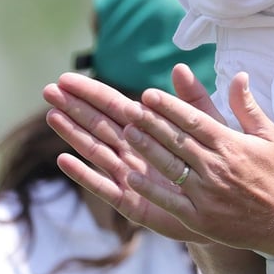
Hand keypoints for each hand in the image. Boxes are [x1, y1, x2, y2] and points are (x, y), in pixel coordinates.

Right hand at [42, 66, 216, 241]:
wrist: (226, 206)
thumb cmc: (214, 163)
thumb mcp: (207, 128)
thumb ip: (192, 101)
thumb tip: (181, 67)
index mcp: (150, 130)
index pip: (115, 106)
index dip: (91, 92)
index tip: (66, 78)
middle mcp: (134, 151)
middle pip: (99, 125)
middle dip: (74, 107)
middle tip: (48, 90)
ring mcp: (130, 176)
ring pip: (96, 151)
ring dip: (73, 134)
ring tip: (52, 115)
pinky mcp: (132, 202)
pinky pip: (105, 187)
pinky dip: (85, 174)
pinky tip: (64, 160)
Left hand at [120, 70, 273, 257]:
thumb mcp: (269, 136)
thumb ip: (247, 107)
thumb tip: (239, 75)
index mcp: (231, 145)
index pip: (194, 120)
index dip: (169, 106)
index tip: (148, 94)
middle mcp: (216, 167)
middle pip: (177, 140)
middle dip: (150, 122)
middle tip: (128, 108)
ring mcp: (207, 194)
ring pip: (170, 166)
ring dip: (147, 149)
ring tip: (127, 133)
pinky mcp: (200, 218)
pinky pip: (170, 201)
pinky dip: (150, 189)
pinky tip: (131, 177)